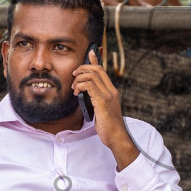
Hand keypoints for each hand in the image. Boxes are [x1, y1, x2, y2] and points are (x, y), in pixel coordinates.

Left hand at [72, 48, 138, 169]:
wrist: (116, 137)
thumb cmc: (108, 127)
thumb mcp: (102, 110)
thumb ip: (97, 101)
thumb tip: (86, 95)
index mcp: (112, 92)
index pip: (103, 71)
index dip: (96, 60)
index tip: (90, 53)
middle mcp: (111, 91)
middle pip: (97, 70)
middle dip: (83, 68)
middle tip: (74, 75)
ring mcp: (107, 95)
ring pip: (92, 76)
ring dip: (79, 79)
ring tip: (74, 88)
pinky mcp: (102, 101)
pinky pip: (89, 86)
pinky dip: (80, 86)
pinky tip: (76, 92)